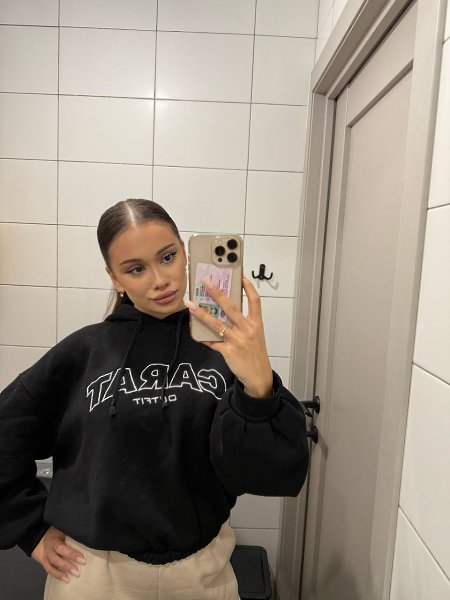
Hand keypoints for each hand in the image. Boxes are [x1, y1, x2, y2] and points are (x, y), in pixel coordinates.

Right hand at [31, 525, 85, 582]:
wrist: (40, 535)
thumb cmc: (55, 532)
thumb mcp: (62, 530)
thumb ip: (69, 534)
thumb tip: (84, 534)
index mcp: (54, 540)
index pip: (61, 548)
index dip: (71, 553)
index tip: (82, 557)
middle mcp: (49, 549)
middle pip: (56, 558)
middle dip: (68, 564)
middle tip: (81, 566)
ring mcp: (46, 556)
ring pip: (52, 565)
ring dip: (63, 571)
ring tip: (75, 574)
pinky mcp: (44, 562)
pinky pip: (49, 570)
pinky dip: (57, 575)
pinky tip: (66, 579)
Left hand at [186, 277, 272, 397]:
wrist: (259, 375)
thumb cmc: (256, 353)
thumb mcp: (255, 335)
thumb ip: (244, 323)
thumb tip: (225, 310)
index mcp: (256, 324)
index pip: (255, 301)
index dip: (249, 288)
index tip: (242, 277)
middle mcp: (247, 330)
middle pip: (231, 307)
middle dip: (217, 293)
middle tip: (207, 282)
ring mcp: (237, 340)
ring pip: (217, 323)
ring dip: (202, 313)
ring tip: (191, 305)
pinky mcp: (228, 351)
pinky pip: (212, 342)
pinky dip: (203, 337)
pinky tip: (195, 332)